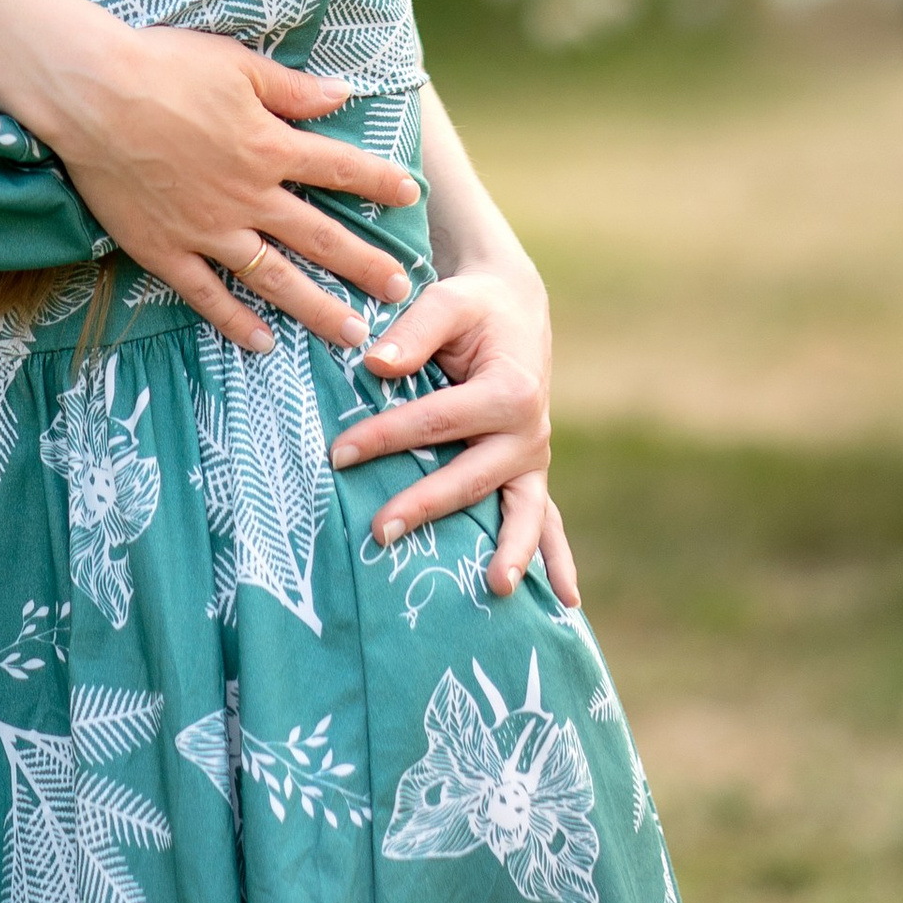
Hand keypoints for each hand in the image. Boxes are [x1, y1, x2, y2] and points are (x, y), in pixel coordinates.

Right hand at [34, 17, 422, 358]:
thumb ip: (293, 89)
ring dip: (317, 308)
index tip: (411, 196)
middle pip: (319, 237)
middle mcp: (248, 197)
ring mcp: (208, 230)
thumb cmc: (163, 66)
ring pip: (275, 278)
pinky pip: (208, 294)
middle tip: (400, 290)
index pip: (339, 166)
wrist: (92, 93)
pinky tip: (261, 341)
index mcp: (269, 146)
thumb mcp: (236, 64)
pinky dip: (235, 321)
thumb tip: (344, 96)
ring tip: (353, 334)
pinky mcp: (166, 250)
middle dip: (365, 264)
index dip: (379, 181)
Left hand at [331, 262, 577, 603]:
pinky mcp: (530, 473)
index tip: (338, 454)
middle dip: (424, 505)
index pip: (435, 422)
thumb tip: (374, 366)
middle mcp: (529, 431)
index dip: (384, 437)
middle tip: (379, 532)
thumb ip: (412, 331)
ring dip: (510, 551)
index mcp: (509, 390)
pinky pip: (545, 520)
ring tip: (495, 588)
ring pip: (523, 512)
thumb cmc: (474, 307)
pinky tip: (564, 601)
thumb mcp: (446, 301)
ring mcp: (534, 458)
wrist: (515, 309)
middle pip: (471, 477)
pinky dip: (553, 557)